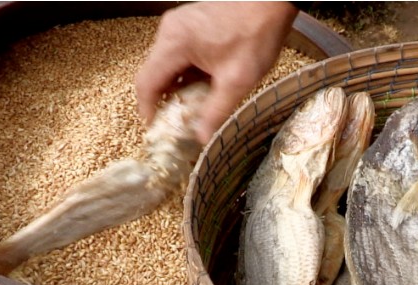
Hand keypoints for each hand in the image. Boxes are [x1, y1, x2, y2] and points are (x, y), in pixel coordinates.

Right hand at [136, 1, 298, 143]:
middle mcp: (170, 31)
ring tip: (192, 108)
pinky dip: (185, 73)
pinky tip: (202, 87)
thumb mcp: (237, 80)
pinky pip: (178, 54)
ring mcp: (178, 25)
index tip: (156, 127)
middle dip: (164, 100)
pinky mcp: (189, 25)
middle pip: (154, 73)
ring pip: (166, 64)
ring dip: (176, 87)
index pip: (147, 82)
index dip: (147, 108)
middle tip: (177, 123)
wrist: (270, 4)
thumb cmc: (256, 35)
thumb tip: (202, 138)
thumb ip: (216, 111)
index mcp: (175, 42)